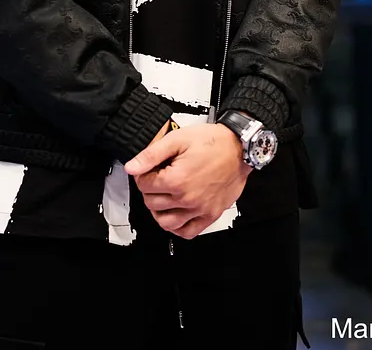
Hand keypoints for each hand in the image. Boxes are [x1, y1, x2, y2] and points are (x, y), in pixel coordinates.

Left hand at [124, 123, 249, 238]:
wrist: (239, 147)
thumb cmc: (212, 142)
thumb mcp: (177, 139)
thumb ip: (151, 155)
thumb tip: (131, 167)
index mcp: (176, 180)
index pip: (144, 185)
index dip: (144, 175)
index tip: (151, 168)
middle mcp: (187, 199)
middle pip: (152, 203)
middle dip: (150, 190)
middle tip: (159, 178)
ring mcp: (199, 209)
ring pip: (166, 222)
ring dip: (159, 211)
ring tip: (164, 197)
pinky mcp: (211, 215)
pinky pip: (188, 232)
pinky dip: (177, 227)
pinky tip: (176, 213)